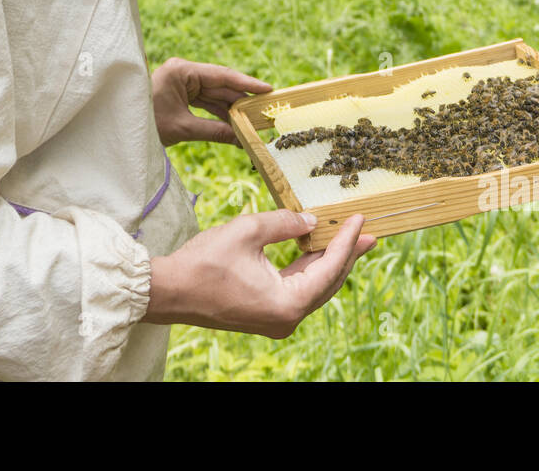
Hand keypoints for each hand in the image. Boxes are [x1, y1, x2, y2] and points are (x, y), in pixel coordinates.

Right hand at [142, 211, 376, 338]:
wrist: (170, 291)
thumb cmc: (204, 262)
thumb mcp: (248, 230)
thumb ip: (285, 223)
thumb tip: (311, 221)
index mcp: (287, 304)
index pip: (329, 268)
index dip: (347, 241)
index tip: (361, 219)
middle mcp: (287, 318)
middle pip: (328, 282)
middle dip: (347, 254)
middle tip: (368, 232)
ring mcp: (276, 319)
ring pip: (314, 286)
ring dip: (329, 260)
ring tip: (350, 238)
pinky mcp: (266, 313)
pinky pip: (297, 289)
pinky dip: (308, 268)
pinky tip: (316, 249)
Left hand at [150, 56, 271, 145]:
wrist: (118, 128)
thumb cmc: (144, 123)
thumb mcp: (182, 128)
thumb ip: (214, 131)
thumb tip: (242, 139)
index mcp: (181, 70)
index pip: (222, 75)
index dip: (247, 84)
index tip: (268, 90)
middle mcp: (183, 72)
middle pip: (220, 86)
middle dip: (242, 101)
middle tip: (265, 112)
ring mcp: (182, 83)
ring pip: (214, 96)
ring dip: (232, 110)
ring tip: (254, 122)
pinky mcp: (180, 94)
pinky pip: (205, 103)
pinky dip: (219, 114)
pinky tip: (235, 125)